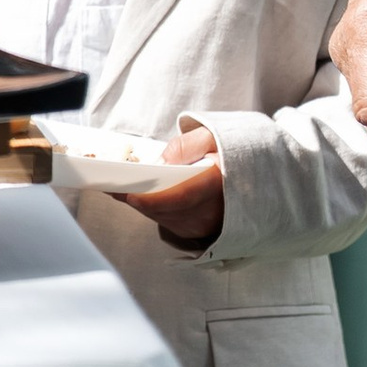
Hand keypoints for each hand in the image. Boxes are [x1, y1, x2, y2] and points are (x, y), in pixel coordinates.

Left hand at [117, 123, 225, 245]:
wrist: (256, 174)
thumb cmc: (231, 150)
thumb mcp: (211, 136)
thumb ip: (184, 147)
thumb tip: (160, 164)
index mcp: (218, 186)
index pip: (180, 198)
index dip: (152, 198)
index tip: (128, 192)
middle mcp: (213, 212)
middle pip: (165, 210)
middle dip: (136, 198)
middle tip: (110, 184)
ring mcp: (207, 224)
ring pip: (164, 218)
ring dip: (142, 204)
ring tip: (120, 187)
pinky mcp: (200, 230)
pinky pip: (169, 222)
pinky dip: (153, 209)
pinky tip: (141, 196)